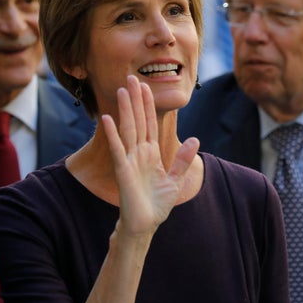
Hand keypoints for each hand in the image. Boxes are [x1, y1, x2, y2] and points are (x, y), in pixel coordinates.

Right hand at [101, 75, 198, 236]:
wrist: (145, 225)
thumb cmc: (157, 204)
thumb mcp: (175, 180)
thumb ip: (184, 160)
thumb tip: (195, 140)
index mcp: (150, 153)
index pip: (149, 123)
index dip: (148, 105)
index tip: (146, 86)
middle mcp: (139, 153)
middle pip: (137, 120)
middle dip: (135, 100)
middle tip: (131, 78)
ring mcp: (130, 160)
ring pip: (128, 129)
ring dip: (125, 110)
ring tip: (122, 90)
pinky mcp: (123, 171)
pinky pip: (118, 149)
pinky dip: (113, 134)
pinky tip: (107, 118)